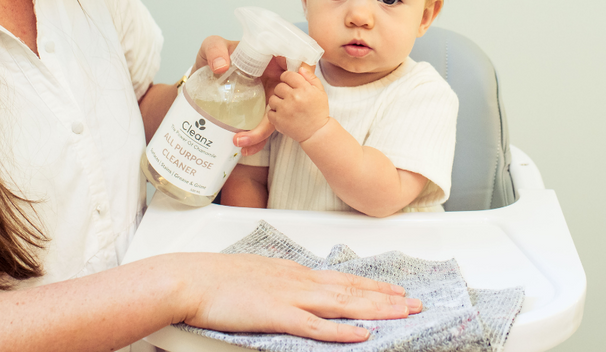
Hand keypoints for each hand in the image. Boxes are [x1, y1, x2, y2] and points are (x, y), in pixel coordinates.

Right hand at [177, 252, 420, 341]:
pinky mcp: (277, 316)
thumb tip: (290, 288)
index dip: (372, 286)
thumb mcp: (256, 274)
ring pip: (343, 305)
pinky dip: (342, 331)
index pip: (342, 278)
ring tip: (403, 314)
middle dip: (386, 298)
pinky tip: (362, 334)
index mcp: (293, 272)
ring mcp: (290, 297)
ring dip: (376, 310)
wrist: (190, 279)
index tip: (395, 290)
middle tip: (415, 303)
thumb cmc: (215, 279)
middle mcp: (298, 281)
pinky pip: (316, 327)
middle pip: (351, 290)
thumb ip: (279, 282)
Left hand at [194, 36, 285, 155]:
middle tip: (258, 123)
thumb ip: (215, 50)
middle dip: (280, 113)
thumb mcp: (212, 45)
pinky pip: (262, 129)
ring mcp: (266, 98)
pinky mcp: (256, 114)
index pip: (292, 62)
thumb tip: (221, 66)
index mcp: (269, 59)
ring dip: (262, 133)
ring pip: (275, 117)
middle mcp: (272, 79)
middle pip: (287, 96)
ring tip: (241, 142)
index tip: (286, 85)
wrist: (201, 77)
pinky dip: (255, 140)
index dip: (297, 74)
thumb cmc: (213, 57)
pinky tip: (243, 147)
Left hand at [267, 65, 329, 142]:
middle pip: (279, 86)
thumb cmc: (319, 112)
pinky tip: (284, 115)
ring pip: (273, 98)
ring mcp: (285, 109)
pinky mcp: (278, 120)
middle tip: (289, 98)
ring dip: (278, 102)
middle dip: (283, 91)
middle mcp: (294, 97)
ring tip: (286, 107)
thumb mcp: (320, 92)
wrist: (316, 132)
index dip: (287, 78)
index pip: (288, 75)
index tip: (288, 83)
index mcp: (304, 89)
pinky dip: (275, 114)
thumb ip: (311, 78)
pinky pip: (270, 112)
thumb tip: (300, 68)